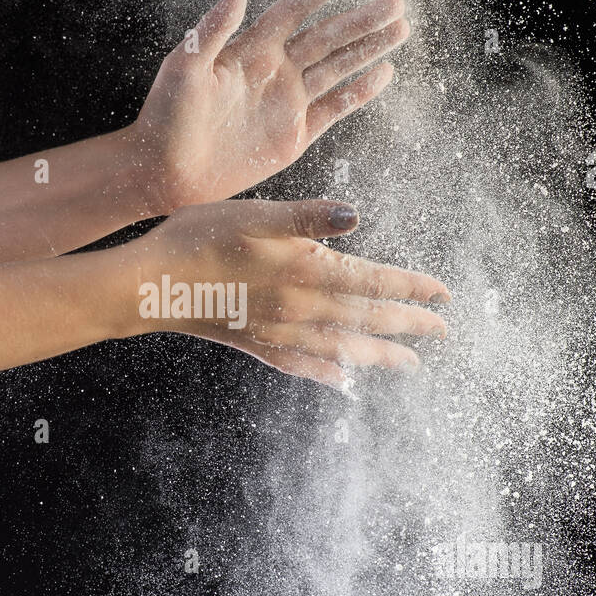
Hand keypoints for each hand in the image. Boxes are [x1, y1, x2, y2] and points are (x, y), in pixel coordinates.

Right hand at [121, 199, 448, 389]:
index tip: (444, 295)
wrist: (152, 284)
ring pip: (343, 349)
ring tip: (409, 364)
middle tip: (442, 334)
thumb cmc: (200, 238)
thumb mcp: (257, 214)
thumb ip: (309, 217)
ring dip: (380, 356)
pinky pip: (302, 365)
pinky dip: (327, 374)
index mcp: (307, 271)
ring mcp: (279, 333)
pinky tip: (341, 381)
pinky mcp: (256, 345)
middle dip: (409, 326)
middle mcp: (301, 309)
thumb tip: (357, 217)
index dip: (412, 288)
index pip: (375, 282)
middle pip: (368, 320)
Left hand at [125, 0, 409, 215]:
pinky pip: (334, 109)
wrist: (165, 172)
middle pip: (327, 38)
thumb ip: (212, 27)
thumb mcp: (183, 66)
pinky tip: (383, 74)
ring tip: (401, 29)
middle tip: (398, 4)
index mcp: (250, 50)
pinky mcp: (293, 135)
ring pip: (337, 69)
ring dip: (368, 49)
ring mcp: (286, 103)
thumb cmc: (166, 118)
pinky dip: (359, 92)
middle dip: (362, 21)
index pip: (295, 10)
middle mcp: (273, 71)